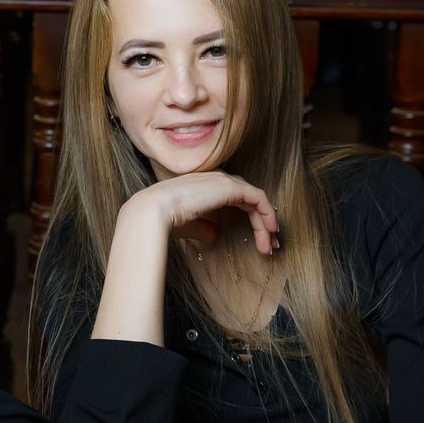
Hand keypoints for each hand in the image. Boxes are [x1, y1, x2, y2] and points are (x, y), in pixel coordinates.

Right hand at [124, 171, 278, 255]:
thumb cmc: (162, 220)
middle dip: (261, 221)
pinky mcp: (230, 187)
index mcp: (203, 185)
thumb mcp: (186, 226)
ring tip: (271, 244)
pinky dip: (266, 213)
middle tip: (270, 243)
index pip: (235, 196)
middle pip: (248, 197)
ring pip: (255, 199)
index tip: (257, 239)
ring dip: (265, 222)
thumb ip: (201, 227)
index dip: (249, 217)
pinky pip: (258, 198)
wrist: (152, 212)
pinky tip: (269, 231)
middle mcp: (214, 178)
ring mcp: (223, 180)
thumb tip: (213, 235)